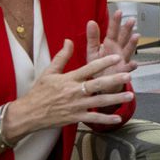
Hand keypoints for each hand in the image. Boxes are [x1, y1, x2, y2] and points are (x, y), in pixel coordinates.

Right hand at [2, 40, 134, 141]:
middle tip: (128, 75)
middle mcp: (74, 92)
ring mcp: (76, 105)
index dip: (103, 62)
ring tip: (130, 96)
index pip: (89, 68)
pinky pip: (93, 118)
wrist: (29, 113)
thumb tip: (69, 40)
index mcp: (69, 79)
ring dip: (115, 99)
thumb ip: (62, 56)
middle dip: (114, 80)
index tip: (117, 57)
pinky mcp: (76, 117)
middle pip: (97, 85)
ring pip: (99, 102)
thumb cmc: (39, 92)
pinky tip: (118, 117)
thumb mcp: (49, 72)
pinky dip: (106, 119)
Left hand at [86, 11, 139, 78]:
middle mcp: (118, 50)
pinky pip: (128, 68)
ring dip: (132, 44)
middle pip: (123, 38)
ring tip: (136, 36)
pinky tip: (134, 63)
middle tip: (131, 20)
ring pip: (128, 50)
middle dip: (127, 29)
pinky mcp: (123, 71)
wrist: (102, 82)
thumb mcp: (92, 50)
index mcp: (109, 44)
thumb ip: (92, 37)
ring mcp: (122, 60)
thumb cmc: (98, 65)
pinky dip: (131, 66)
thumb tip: (90, 21)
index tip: (119, 12)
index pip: (113, 31)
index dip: (116, 22)